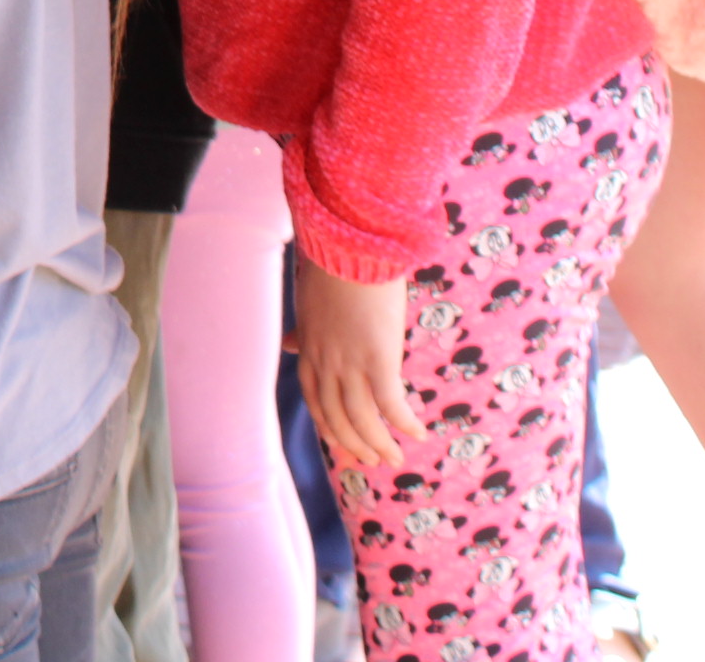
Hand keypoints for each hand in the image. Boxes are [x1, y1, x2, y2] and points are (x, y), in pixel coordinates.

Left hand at [292, 255, 427, 469]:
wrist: (349, 245)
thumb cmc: (332, 265)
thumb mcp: (309, 301)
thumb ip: (303, 329)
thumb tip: (286, 343)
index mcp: (309, 348)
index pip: (314, 399)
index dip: (328, 425)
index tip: (342, 441)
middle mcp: (326, 362)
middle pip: (337, 417)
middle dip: (354, 443)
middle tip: (372, 460)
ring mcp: (350, 362)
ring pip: (362, 419)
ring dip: (378, 444)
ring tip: (395, 459)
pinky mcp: (379, 358)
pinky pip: (391, 403)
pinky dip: (403, 423)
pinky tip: (417, 433)